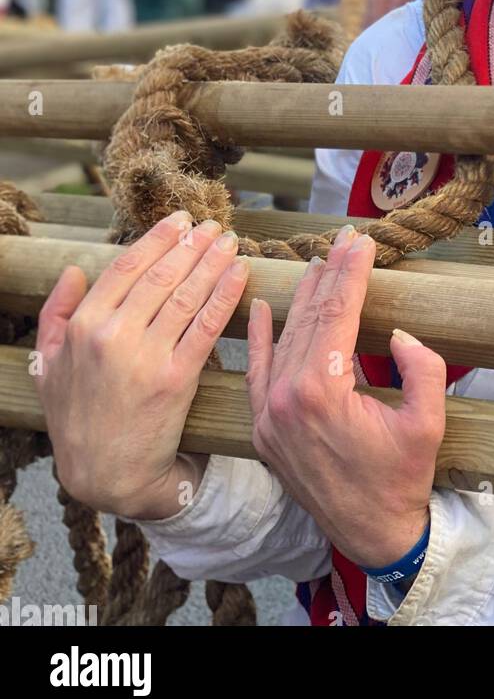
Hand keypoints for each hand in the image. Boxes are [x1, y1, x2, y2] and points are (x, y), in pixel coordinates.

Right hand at [35, 213, 248, 518]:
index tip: (179, 222)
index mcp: (82, 327)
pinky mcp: (176, 379)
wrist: (106, 476)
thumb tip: (72, 270)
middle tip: (213, 225)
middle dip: (192, 244)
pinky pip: (206, 326)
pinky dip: (226, 294)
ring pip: (187, 294)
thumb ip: (54, 315)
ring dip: (213, 261)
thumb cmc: (77, 419)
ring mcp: (145, 357)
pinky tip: (239, 274)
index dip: (157, 239)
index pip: (126, 266)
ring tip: (230, 242)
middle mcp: (112, 336)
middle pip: (162, 275)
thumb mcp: (49, 367)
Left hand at [246, 227, 445, 569]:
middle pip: (309, 320)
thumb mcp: (428, 424)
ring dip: (302, 300)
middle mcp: (284, 400)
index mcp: (322, 392)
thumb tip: (402, 336)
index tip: (361, 243)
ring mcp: (267, 417)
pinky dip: (259, 338)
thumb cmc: (403, 480)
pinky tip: (261, 307)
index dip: (351, 275)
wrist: (372, 536)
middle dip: (330, 277)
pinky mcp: (262, 431)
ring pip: (283, 340)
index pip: (337, 315)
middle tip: (345, 242)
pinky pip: (256, 373)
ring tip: (319, 264)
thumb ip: (423, 371)